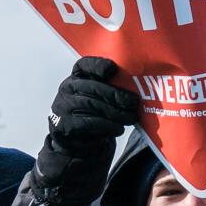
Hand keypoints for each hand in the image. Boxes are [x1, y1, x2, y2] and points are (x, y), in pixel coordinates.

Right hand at [36, 57, 139, 205]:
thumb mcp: (103, 96)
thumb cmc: (97, 111)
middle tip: (134, 103)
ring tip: (131, 118)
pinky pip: (88, 122)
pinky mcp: (63, 124)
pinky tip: (119, 128)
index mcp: (77, 76)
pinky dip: (107, 125)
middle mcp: (67, 88)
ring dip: (115, 113)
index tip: (113, 69)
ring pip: (92, 105)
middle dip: (116, 95)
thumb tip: (143, 86)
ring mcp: (63, 106)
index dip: (98, 65)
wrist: (78, 140)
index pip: (84, 65)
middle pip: (93, 87)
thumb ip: (115, 87)